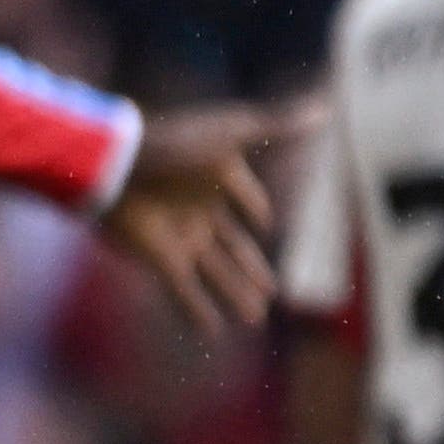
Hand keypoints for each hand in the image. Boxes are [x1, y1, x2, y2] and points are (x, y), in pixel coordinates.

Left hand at [95, 99, 307, 338]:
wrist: (119, 164)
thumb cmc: (176, 142)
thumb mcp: (235, 132)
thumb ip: (280, 124)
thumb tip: (325, 109)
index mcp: (217, 176)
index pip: (245, 196)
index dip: (256, 207)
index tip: (265, 222)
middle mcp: (200, 209)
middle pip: (232, 245)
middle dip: (251, 268)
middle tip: (271, 291)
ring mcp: (180, 236)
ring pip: (216, 272)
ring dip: (234, 294)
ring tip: (254, 318)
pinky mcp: (161, 258)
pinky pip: (184, 291)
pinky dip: (197, 312)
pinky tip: (212, 334)